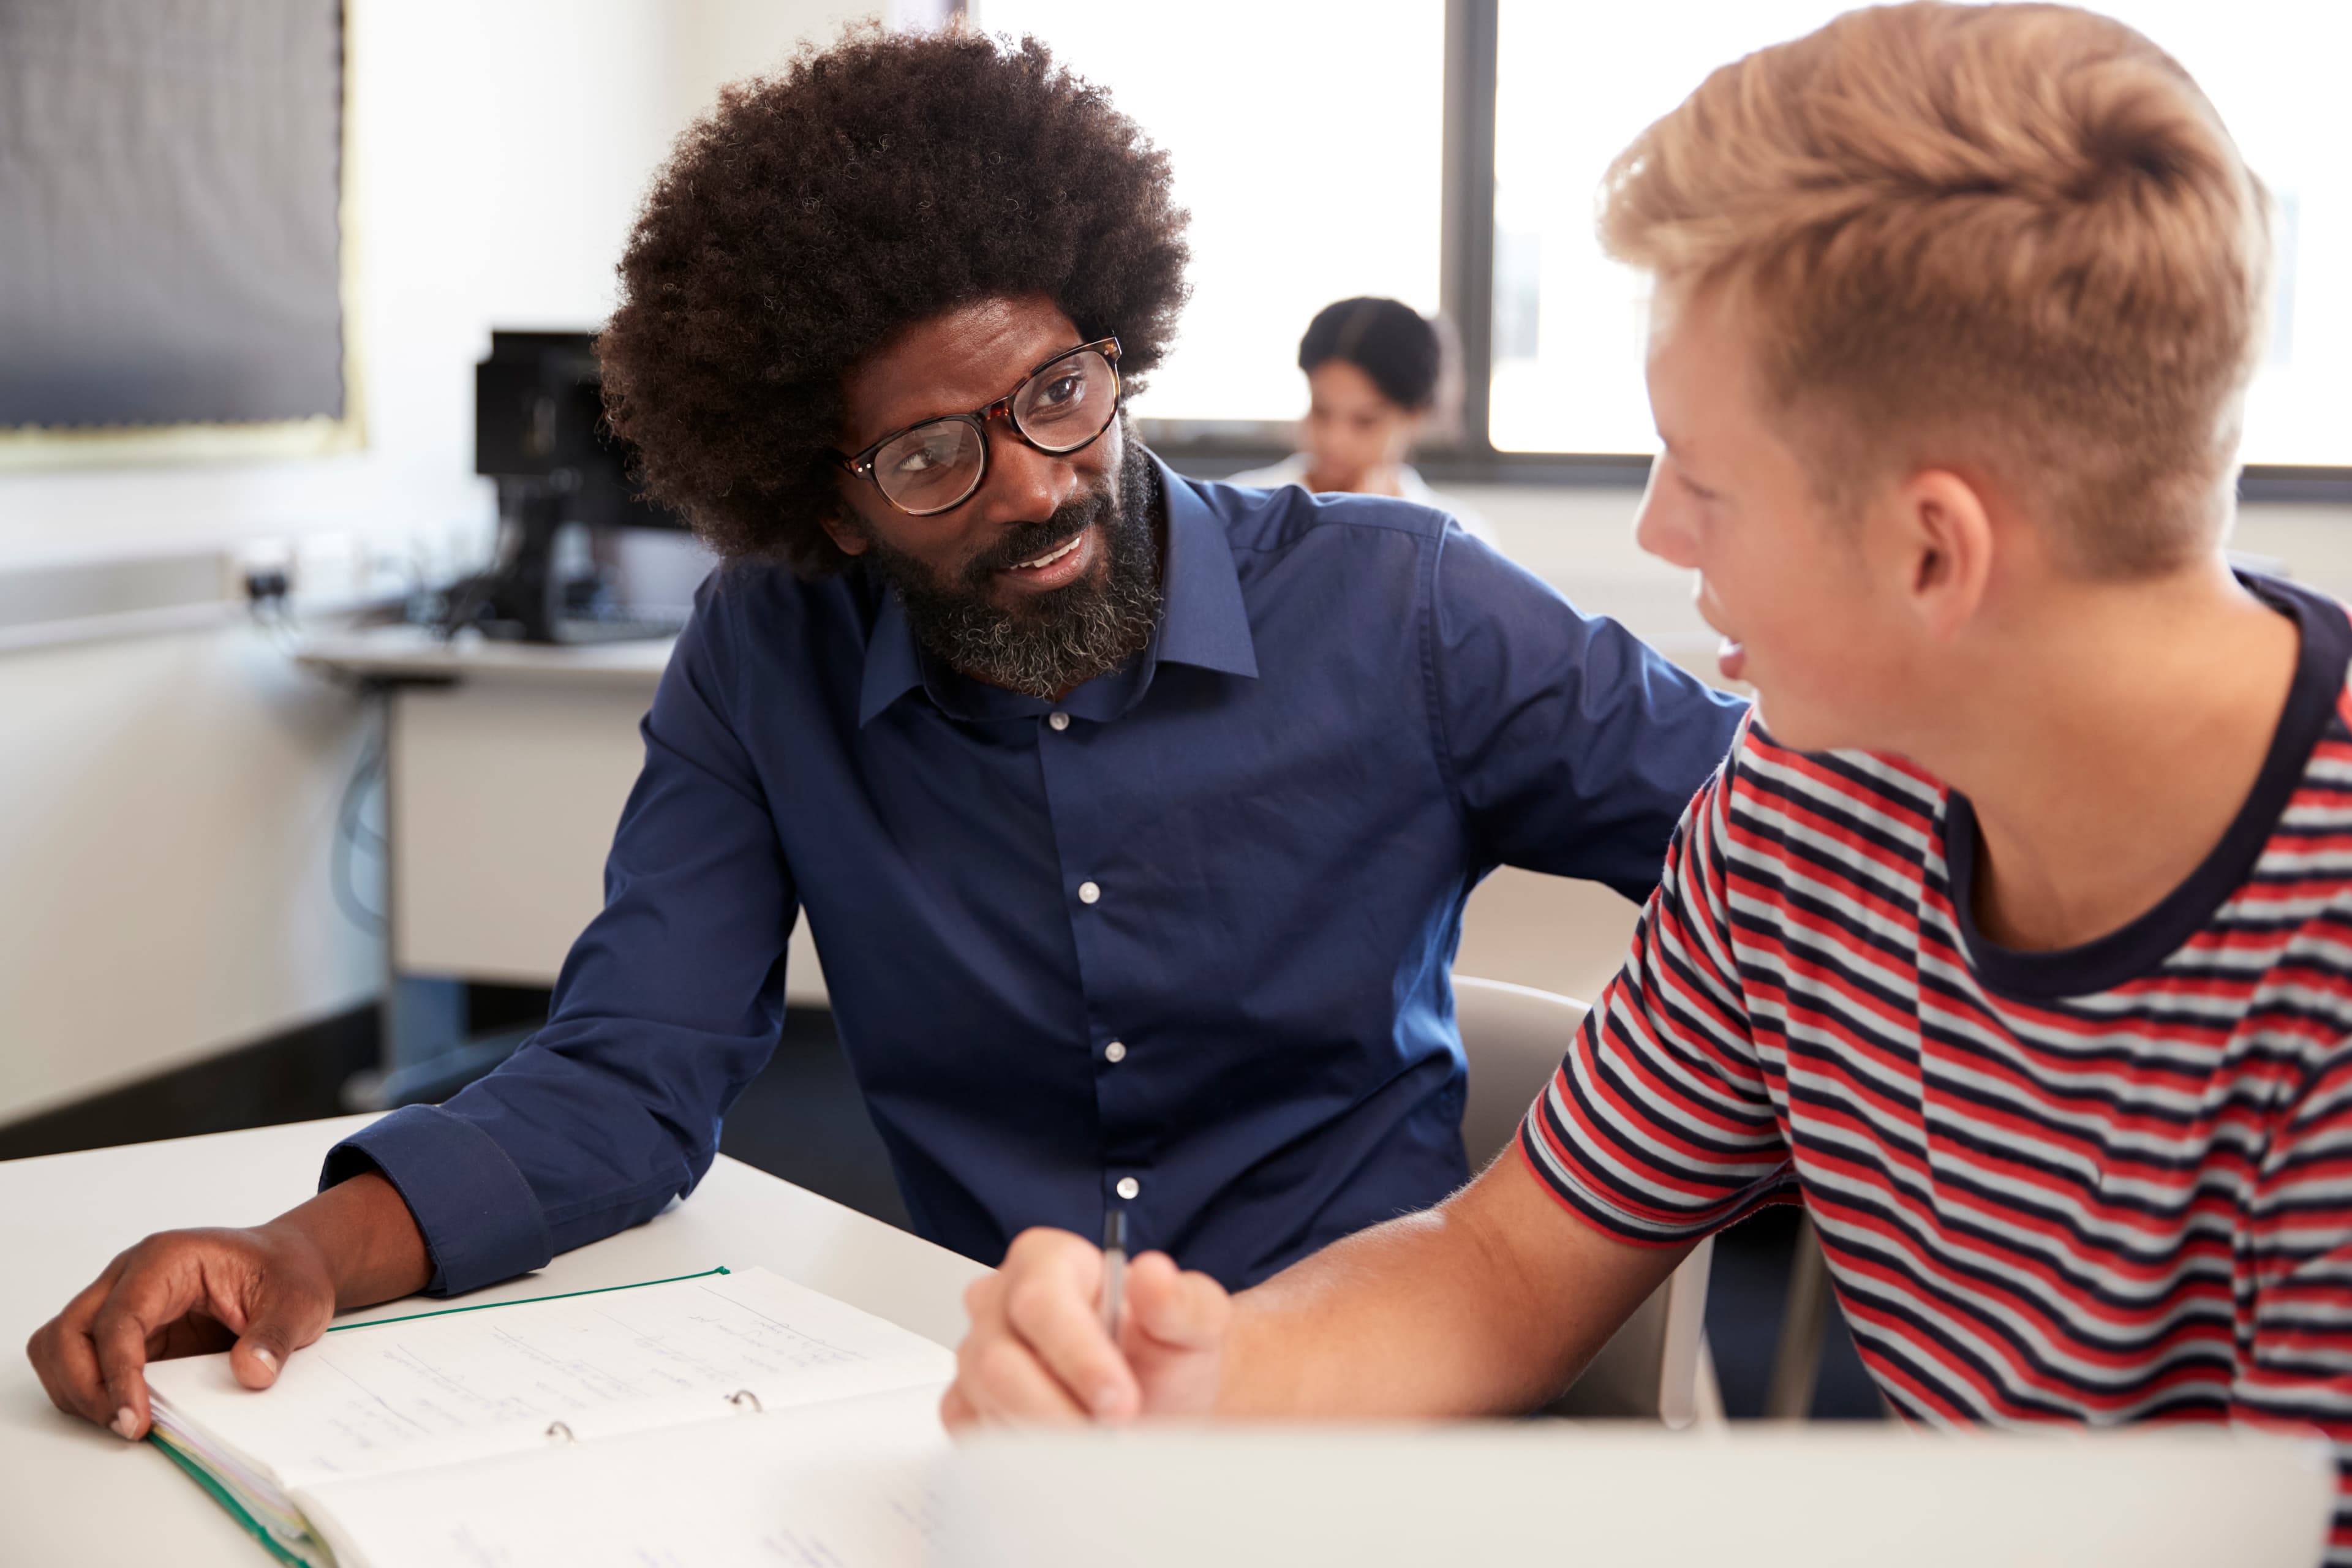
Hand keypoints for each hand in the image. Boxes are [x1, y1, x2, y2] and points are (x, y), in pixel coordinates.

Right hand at [25, 1171, 428, 1439]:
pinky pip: (82, 1363)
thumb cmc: (287, 1273)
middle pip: (68, 1332)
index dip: (119, 1374)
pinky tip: (127, 1409)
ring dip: (78, 1391)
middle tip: (126, 1426)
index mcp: (166, 1259)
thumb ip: (274, 1337)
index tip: (133, 1418)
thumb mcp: (298, 1302)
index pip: (118, 1319)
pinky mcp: (127, 1332)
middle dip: (85, 1387)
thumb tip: (251, 1374)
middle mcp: (130, 1277)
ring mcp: (121, 1303)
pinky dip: (90, 1391)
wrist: (289, 1267)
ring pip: (60, 1347)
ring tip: (124, 1421)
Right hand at [941, 1226, 1230, 1429]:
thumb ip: (1181, 1301)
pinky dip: (1023, 1453)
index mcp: (1048, 1260)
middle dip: (1060, 1410)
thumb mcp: (1196, 1324)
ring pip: (987, 1402)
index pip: (1040, 1300)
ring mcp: (976, 1354)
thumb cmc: (1163, 1353)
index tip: (1120, 1400)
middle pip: (999, 1359)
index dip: (1077, 1355)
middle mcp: (1000, 1301)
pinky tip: (1064, 1449)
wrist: (1155, 1402)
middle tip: (1114, 1437)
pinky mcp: (966, 1403)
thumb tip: (1155, 1274)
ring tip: (1101, 1444)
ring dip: (1047, 1435)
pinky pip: (977, 1435)